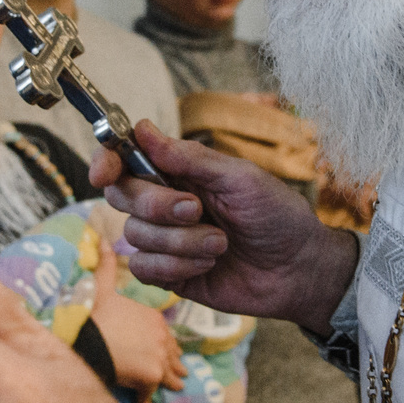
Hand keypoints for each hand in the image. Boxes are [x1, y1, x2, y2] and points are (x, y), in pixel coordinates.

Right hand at [88, 232, 183, 393]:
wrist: (86, 338)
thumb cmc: (92, 313)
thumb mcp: (101, 285)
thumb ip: (107, 264)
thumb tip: (102, 237)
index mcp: (153, 318)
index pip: (165, 334)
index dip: (167, 343)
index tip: (170, 350)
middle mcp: (161, 337)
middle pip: (172, 355)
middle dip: (174, 365)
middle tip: (181, 375)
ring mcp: (158, 358)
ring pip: (168, 376)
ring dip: (169, 383)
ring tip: (174, 389)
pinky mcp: (151, 378)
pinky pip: (149, 395)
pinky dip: (145, 400)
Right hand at [91, 122, 360, 331]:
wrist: (298, 269)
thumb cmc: (277, 215)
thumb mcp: (240, 178)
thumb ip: (189, 158)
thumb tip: (142, 129)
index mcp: (179, 171)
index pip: (125, 160)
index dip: (106, 162)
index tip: (104, 173)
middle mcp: (165, 202)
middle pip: (123, 197)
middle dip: (157, 205)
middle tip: (198, 209)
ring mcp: (165, 240)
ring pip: (135, 236)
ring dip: (182, 242)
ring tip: (221, 244)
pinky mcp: (169, 274)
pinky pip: (145, 269)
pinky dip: (177, 267)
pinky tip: (208, 266)